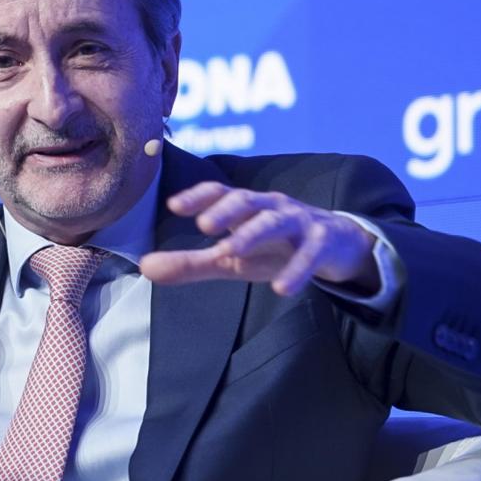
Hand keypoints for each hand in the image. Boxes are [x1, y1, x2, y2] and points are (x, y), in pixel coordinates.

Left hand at [138, 182, 379, 297]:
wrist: (337, 246)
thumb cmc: (274, 248)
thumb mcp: (231, 258)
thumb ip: (191, 262)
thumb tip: (144, 267)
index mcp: (246, 207)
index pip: (219, 192)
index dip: (198, 196)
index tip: (174, 206)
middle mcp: (271, 207)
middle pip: (246, 201)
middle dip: (225, 210)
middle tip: (203, 225)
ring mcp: (299, 222)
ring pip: (276, 221)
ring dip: (254, 234)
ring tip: (230, 251)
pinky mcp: (323, 243)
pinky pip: (310, 254)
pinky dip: (298, 270)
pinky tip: (283, 289)